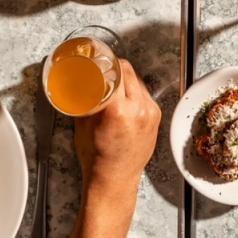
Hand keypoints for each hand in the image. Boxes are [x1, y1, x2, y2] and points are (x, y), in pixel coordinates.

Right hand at [74, 59, 161, 194]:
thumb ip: (86, 100)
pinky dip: (134, 91)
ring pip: (138, 81)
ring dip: (126, 78)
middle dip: (116, 66)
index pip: (117, 70)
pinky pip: (144, 94)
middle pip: (129, 71)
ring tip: (113, 83)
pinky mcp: (156, 117)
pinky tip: (124, 97)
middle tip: (104, 68)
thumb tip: (81, 83)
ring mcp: (150, 113)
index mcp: (118, 109)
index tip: (99, 58)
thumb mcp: (83, 124)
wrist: (114, 179)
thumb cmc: (96, 157)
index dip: (107, 60)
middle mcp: (138, 108)